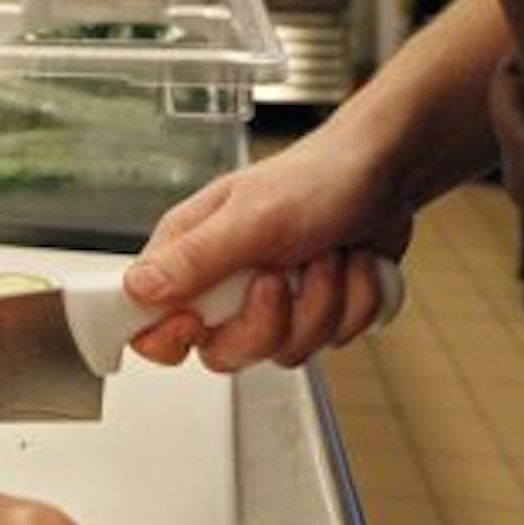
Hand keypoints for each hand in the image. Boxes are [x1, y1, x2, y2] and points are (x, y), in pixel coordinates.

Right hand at [125, 119, 411, 372]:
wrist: (387, 172)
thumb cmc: (319, 177)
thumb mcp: (252, 217)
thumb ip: (195, 257)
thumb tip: (136, 289)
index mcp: (191, 251)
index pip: (146, 319)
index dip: (168, 335)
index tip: (198, 322)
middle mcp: (225, 281)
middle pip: (223, 351)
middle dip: (270, 320)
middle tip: (281, 275)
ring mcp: (270, 302)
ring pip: (283, 350)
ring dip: (322, 302)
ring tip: (325, 254)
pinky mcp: (311, 312)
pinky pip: (328, 342)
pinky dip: (351, 303)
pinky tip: (350, 264)